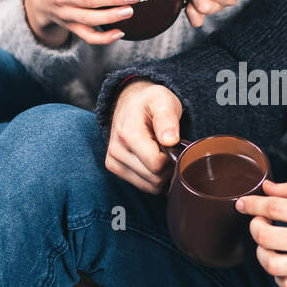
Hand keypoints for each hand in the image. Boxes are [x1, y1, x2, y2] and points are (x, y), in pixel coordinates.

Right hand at [105, 79, 182, 193]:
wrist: (130, 101)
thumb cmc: (150, 102)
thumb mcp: (163, 101)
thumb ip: (167, 119)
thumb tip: (170, 141)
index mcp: (127, 134)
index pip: (157, 164)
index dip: (171, 157)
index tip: (173, 143)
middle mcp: (116, 150)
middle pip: (154, 178)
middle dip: (167, 166)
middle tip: (168, 147)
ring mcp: (113, 161)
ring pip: (149, 186)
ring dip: (160, 173)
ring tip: (159, 151)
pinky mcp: (114, 168)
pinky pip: (142, 185)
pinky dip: (152, 176)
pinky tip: (151, 159)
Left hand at [236, 180, 286, 286]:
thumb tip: (268, 187)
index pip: (273, 208)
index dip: (252, 205)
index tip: (243, 204)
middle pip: (266, 237)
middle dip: (254, 228)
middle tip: (259, 224)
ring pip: (272, 264)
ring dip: (262, 255)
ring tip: (269, 248)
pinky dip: (279, 278)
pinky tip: (285, 267)